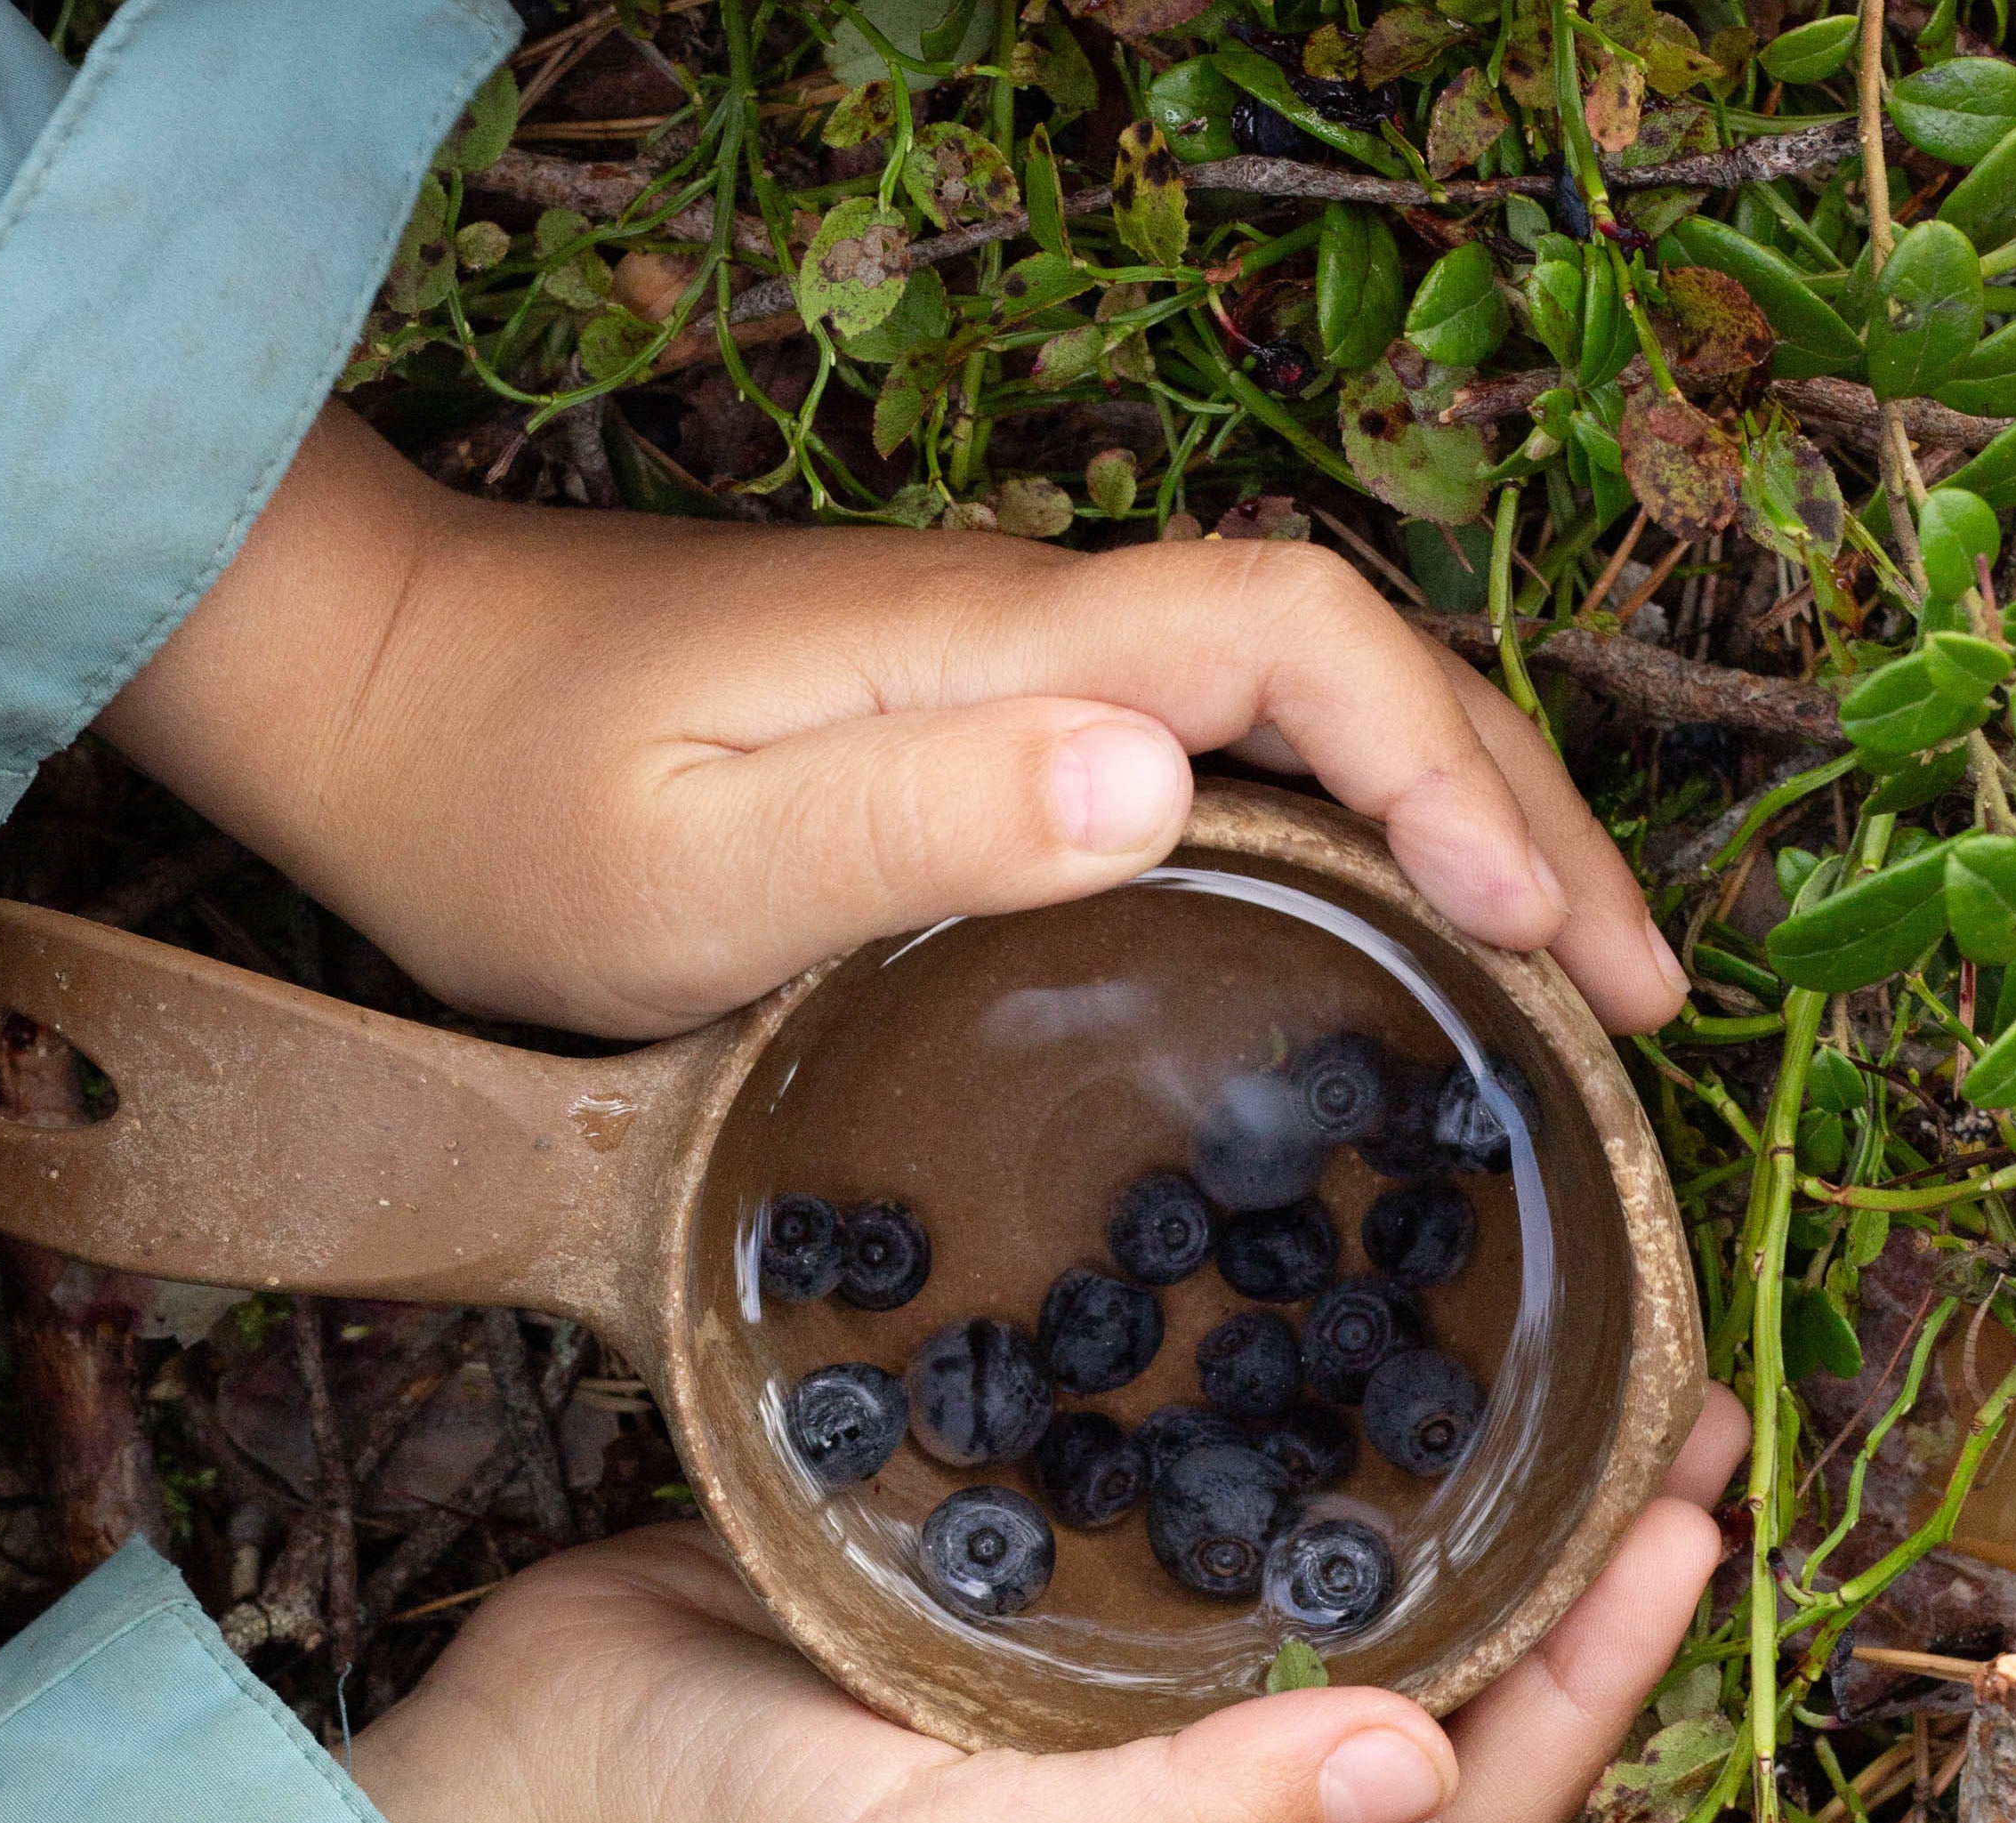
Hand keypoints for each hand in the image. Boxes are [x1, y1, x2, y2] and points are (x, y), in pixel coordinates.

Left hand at [99, 404, 1688, 1039]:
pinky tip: (1355, 951)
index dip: (1454, 772)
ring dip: (1446, 831)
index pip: (1300, 644)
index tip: (1543, 934)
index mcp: (997, 644)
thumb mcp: (690, 854)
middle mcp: (1031, 632)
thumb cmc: (508, 800)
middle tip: (1634, 997)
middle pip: (1345, 672)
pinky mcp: (963, 729)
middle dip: (1518, 811)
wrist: (381, 697)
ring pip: (1291, 722)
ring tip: (1557, 988)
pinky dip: (1325, 850)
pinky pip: (1205, 766)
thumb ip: (913, 813)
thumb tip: (1163, 779)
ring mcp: (1002, 675)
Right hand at [351, 1386, 1745, 1822]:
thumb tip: (1419, 1758)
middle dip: (1561, 1577)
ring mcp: (1085, 1695)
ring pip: (1309, 1599)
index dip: (1585, 1693)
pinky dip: (1271, 1440)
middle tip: (1671, 1413)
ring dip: (1438, 1492)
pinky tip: (1311, 1327)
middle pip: (1416, 1700)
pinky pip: (1180, 1518)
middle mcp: (1164, 1807)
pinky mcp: (1005, 1592)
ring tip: (1550, 1357)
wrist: (508, 1788)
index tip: (1681, 1534)